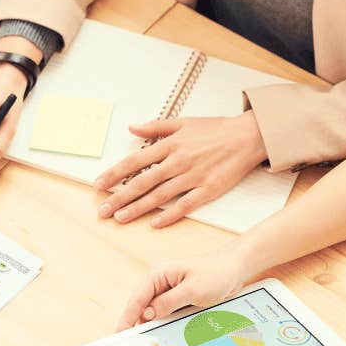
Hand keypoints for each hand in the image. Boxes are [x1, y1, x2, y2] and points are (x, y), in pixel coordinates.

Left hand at [95, 112, 266, 227]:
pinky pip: (185, 205)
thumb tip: (132, 128)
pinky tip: (155, 223)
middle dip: (119, 197)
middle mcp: (178, 162)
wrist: (247, 136)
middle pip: (142, 182)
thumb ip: (156, 126)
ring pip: (159, 196)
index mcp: (170, 145)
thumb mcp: (183, 121)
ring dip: (138, 208)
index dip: (114, 174)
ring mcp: (193, 177)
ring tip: (120, 218)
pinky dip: (170, 215)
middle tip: (102, 210)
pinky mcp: (208, 189)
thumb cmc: (215, 129)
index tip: (99, 185)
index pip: (135, 162)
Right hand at [117, 248, 248, 329]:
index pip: (137, 298)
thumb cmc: (216, 273)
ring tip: (142, 342)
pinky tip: (160, 334)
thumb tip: (147, 314)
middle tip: (129, 342)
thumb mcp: (192, 290)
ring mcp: (168, 290)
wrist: (234, 269)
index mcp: (159, 274)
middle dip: (134, 322)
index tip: (121, 332)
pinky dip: (160, 323)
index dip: (127, 316)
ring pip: (151, 311)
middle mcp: (160, 281)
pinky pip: (163, 312)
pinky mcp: (176, 298)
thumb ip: (168, 302)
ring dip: (148, 324)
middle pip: (140, 305)